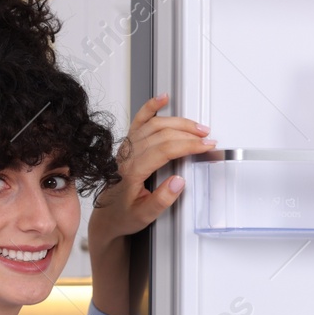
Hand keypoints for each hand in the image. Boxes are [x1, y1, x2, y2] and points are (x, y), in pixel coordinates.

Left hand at [89, 94, 213, 247]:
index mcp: (132, 171)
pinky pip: (138, 121)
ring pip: (154, 125)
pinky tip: (162, 98)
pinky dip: (150, 107)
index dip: (188, 145)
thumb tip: (178, 182)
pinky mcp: (127, 145)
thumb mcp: (145, 216)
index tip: (205, 146)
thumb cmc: (123, 215)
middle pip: (162, 134)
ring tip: (197, 127)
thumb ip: (162, 200)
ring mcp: (127, 148)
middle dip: (189, 133)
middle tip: (207, 138)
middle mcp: (128, 155)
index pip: (165, 150)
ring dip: (178, 122)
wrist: (106, 216)